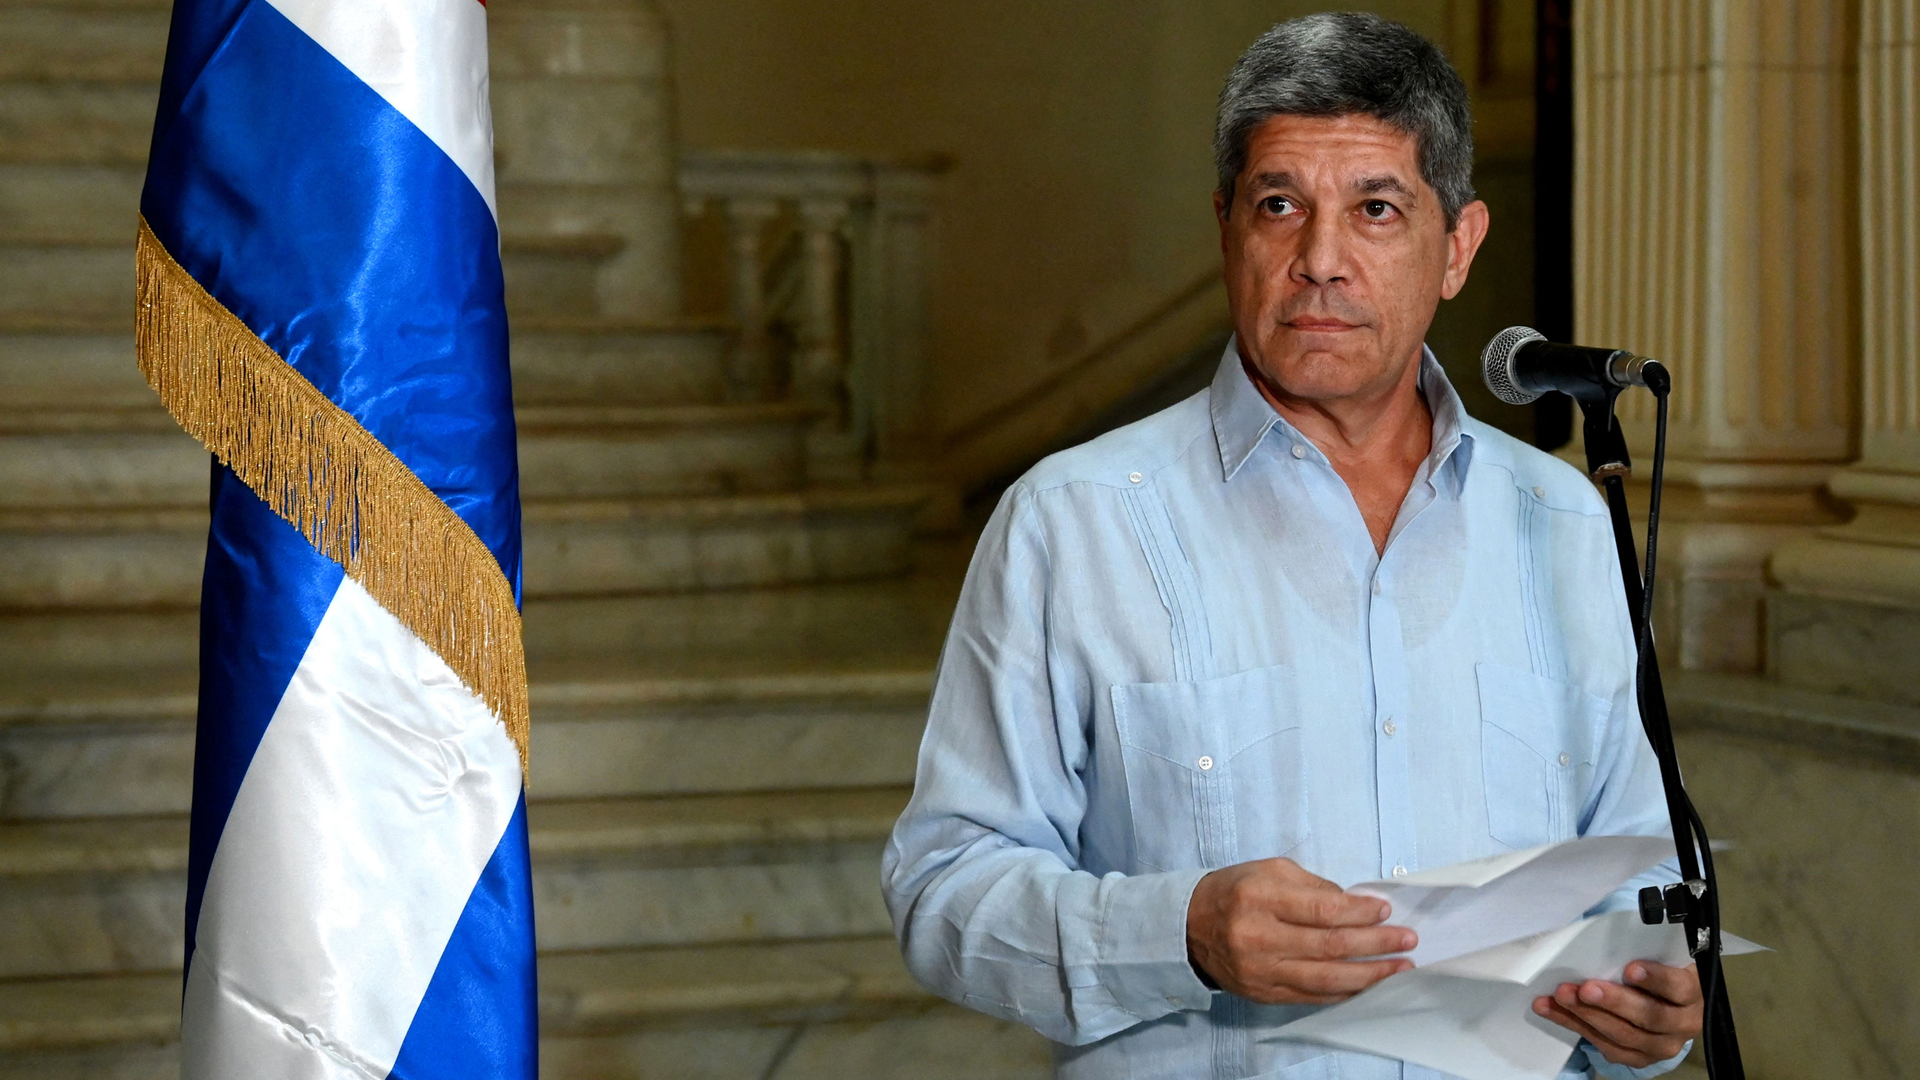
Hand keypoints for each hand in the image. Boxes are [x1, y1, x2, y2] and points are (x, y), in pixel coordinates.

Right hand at [1186, 857, 1415, 1003]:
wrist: (1189, 927)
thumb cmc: (1234, 892)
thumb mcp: (1269, 871)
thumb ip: (1313, 886)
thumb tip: (1357, 905)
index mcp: (1260, 898)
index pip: (1322, 909)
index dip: (1360, 911)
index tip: (1384, 909)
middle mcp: (1259, 937)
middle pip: (1330, 945)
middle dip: (1376, 943)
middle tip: (1407, 939)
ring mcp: (1261, 970)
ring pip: (1326, 978)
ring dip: (1370, 975)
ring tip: (1400, 969)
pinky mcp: (1264, 993)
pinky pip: (1313, 996)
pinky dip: (1345, 992)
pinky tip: (1368, 986)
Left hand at [1532, 961, 1702, 1067]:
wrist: (1670, 1007)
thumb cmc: (1659, 972)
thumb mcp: (1662, 959)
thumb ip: (1644, 952)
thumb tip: (1604, 939)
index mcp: (1691, 994)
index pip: (1678, 987)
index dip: (1656, 979)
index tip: (1629, 968)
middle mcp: (1683, 1024)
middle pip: (1649, 1017)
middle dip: (1614, 1002)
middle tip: (1585, 988)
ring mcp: (1661, 1046)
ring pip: (1624, 1035)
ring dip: (1586, 1015)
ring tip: (1561, 996)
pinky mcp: (1639, 1059)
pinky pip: (1605, 1046)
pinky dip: (1574, 1025)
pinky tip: (1551, 1010)